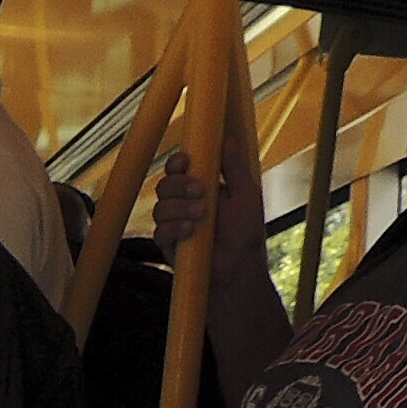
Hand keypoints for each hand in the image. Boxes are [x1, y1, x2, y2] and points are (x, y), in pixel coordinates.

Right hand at [149, 156, 264, 270]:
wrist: (239, 268)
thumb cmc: (245, 232)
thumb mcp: (246, 193)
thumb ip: (234, 167)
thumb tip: (227, 138)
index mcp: (199, 186)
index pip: (178, 168)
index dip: (177, 162)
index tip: (186, 161)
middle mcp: (183, 203)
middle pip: (164, 185)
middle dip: (179, 186)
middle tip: (201, 192)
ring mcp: (174, 224)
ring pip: (160, 208)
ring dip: (180, 208)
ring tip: (201, 216)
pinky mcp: (168, 245)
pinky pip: (160, 232)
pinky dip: (174, 229)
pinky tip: (190, 231)